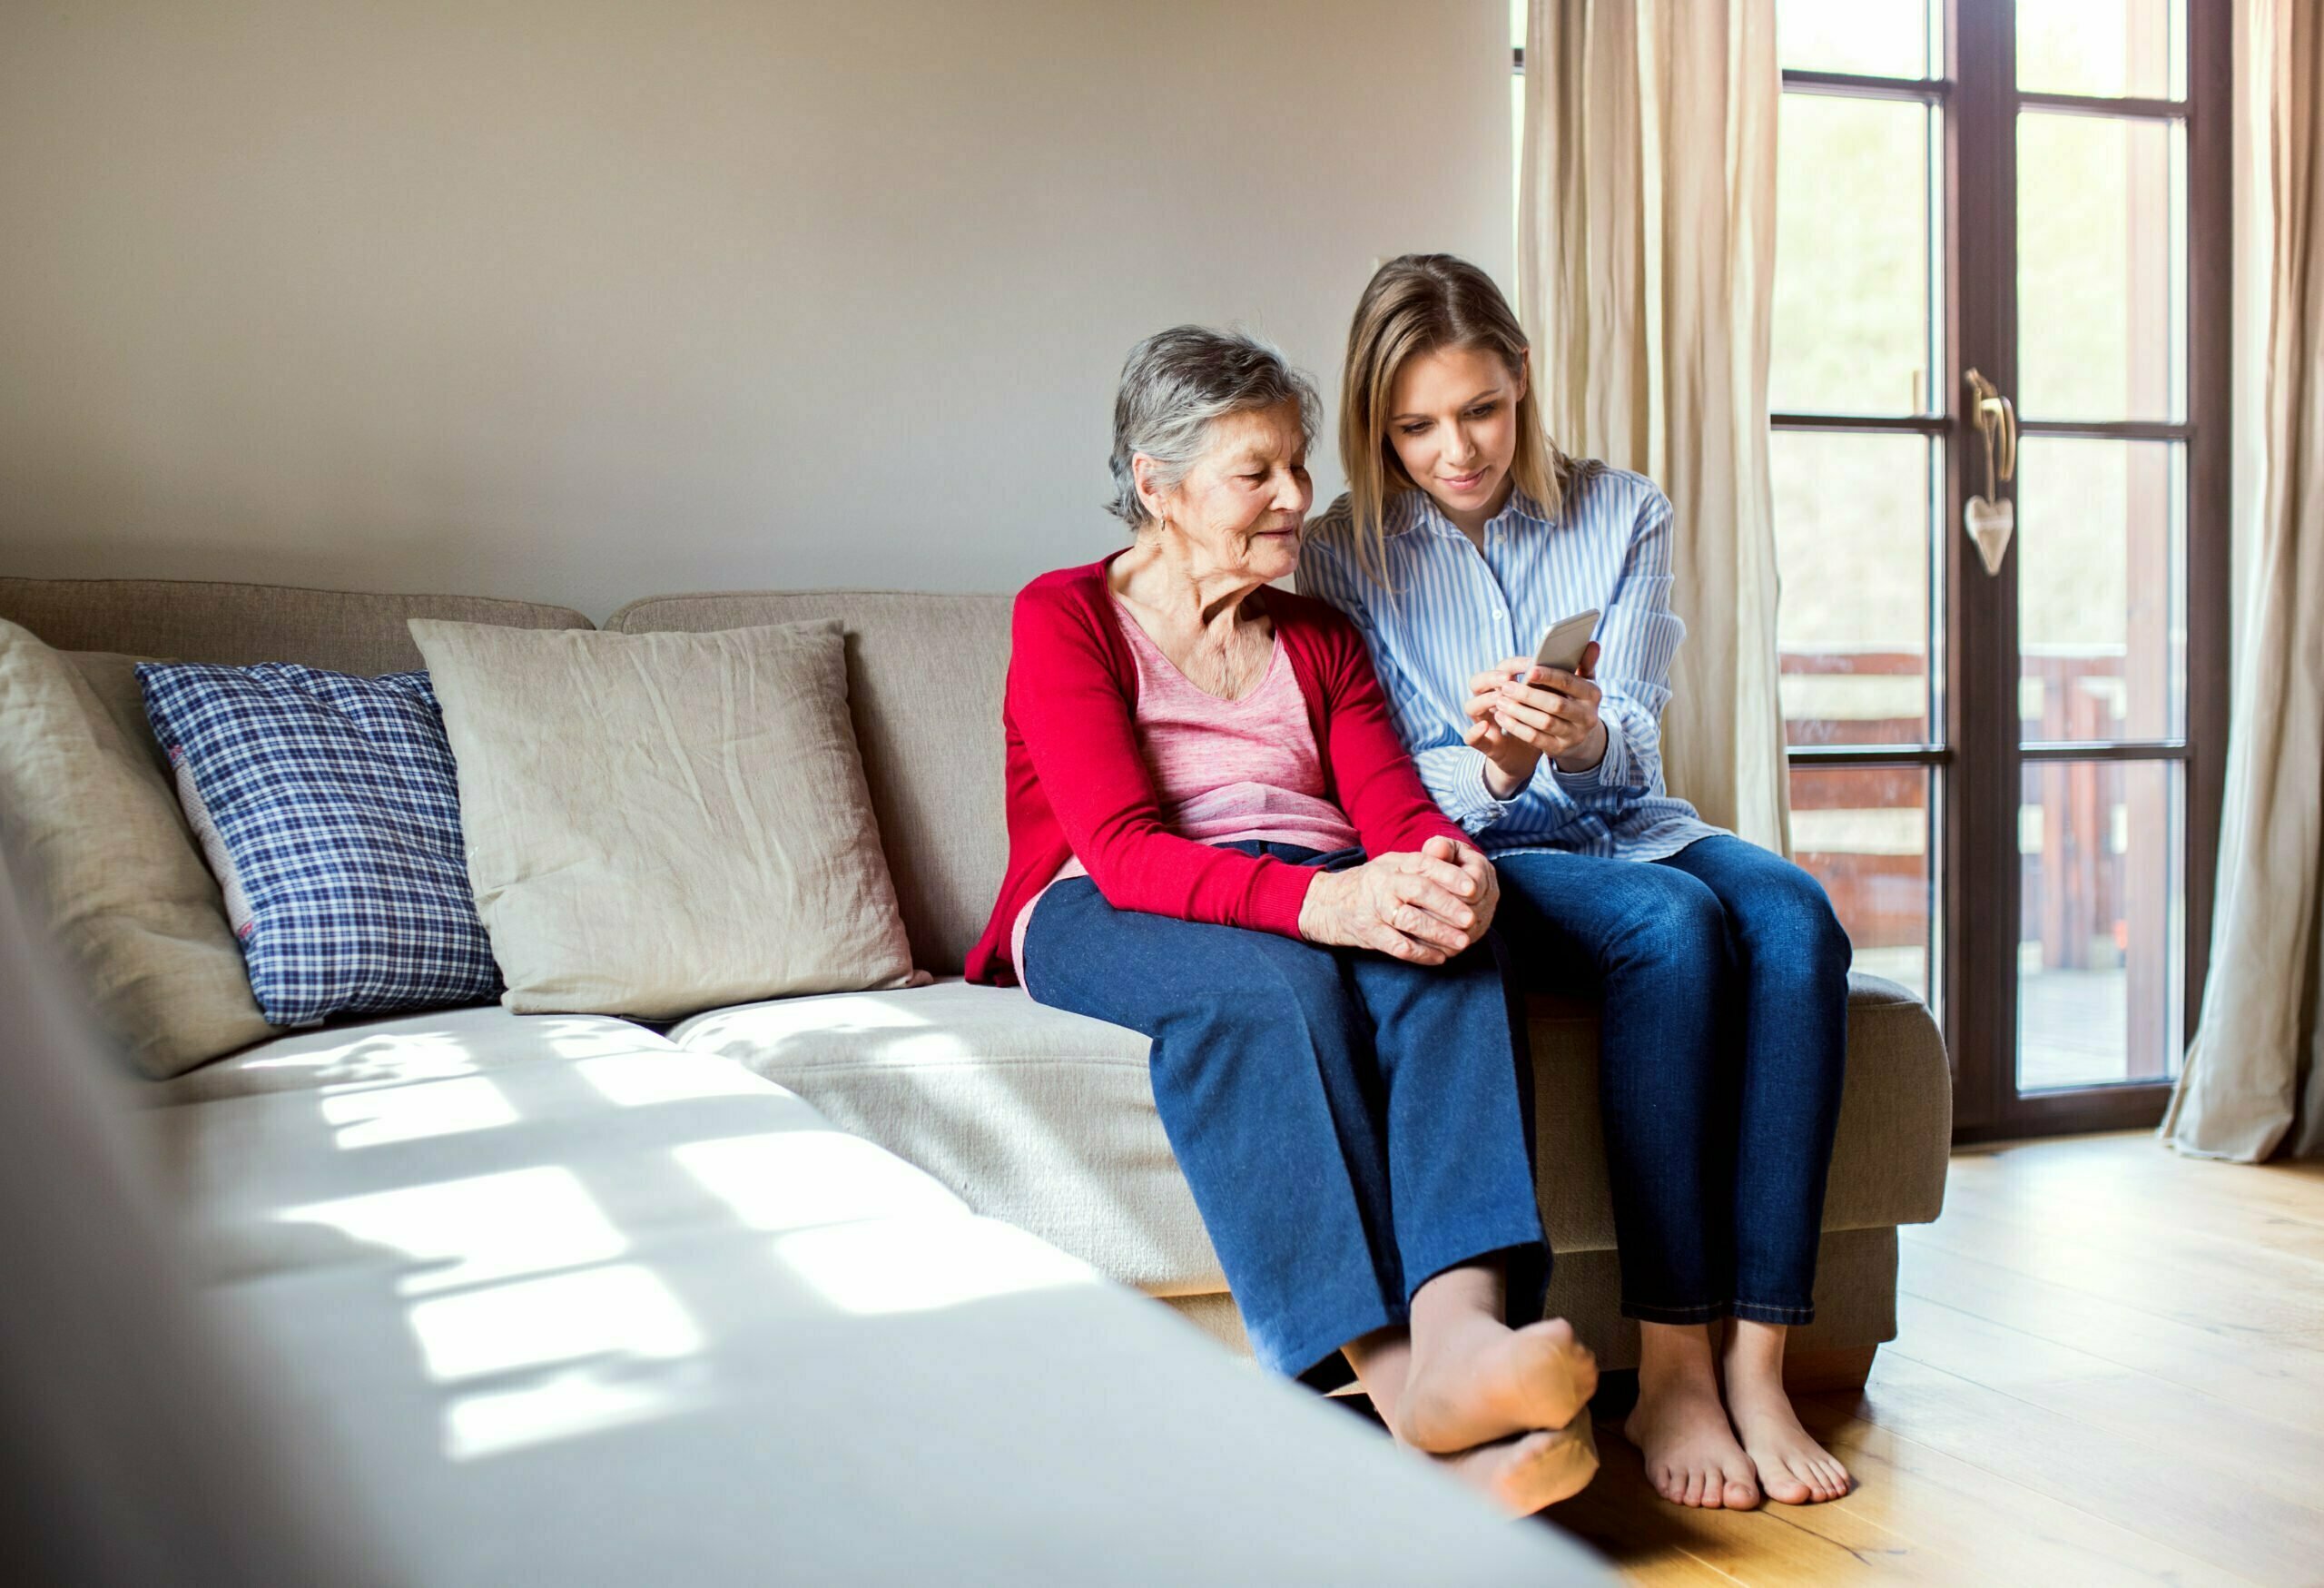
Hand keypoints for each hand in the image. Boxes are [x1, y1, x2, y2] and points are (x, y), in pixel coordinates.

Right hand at [1297, 841, 1496, 963]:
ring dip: (1439, 933)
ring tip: (1461, 942)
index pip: (1425, 865)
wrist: (1326, 903)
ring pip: (1410, 921)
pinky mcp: (1368, 932)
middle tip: (1471, 919)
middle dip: (1448, 906)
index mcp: (1394, 864)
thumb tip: (1455, 859)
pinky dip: (1420, 953)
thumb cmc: (1371, 885)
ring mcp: (1375, 908)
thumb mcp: (1392, 866)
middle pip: (1420, 891)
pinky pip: (1397, 946)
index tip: (1473, 888)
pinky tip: (1438, 957)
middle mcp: (1384, 883)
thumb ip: (1422, 864)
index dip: (1450, 876)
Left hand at [1463, 641, 1606, 791]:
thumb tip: (1591, 643)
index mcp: (1593, 695)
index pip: (1570, 683)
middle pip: (1555, 705)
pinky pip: (1535, 739)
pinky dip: (1517, 727)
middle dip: (1529, 695)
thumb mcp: (1583, 682)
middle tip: (1506, 687)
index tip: (1529, 670)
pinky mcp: (1559, 749)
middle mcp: (1587, 717)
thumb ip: (1584, 663)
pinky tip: (1501, 717)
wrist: (1581, 737)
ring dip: (1519, 712)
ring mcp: (1574, 735)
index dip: (1549, 677)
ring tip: (1500, 701)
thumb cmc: (1575, 700)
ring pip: (1544, 723)